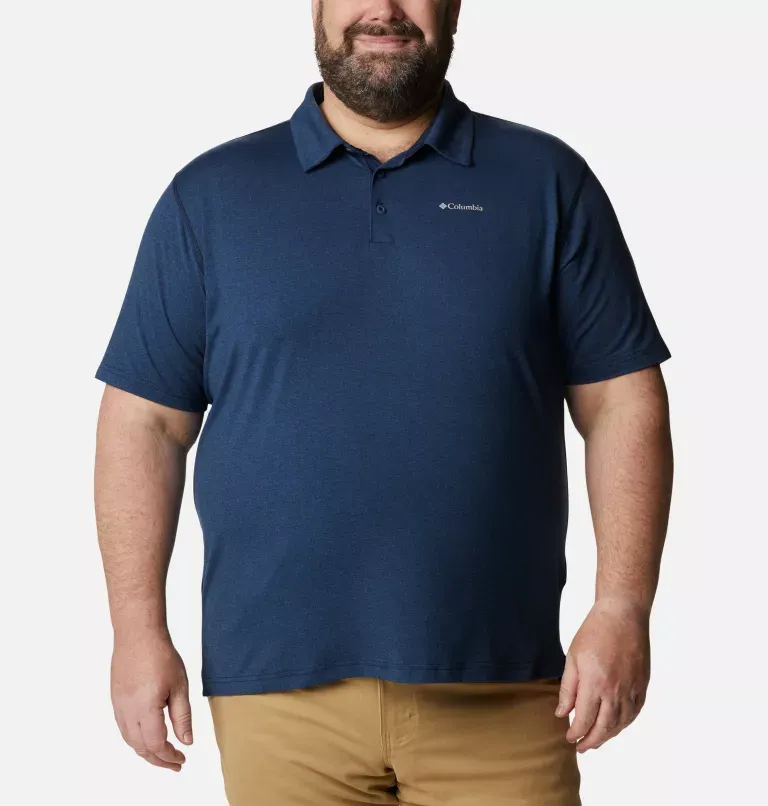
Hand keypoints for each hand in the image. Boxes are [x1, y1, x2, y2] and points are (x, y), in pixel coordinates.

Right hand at [111, 631, 192, 770]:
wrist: (138, 635)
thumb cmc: (161, 656)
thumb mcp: (180, 686)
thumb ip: (182, 716)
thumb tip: (186, 741)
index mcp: (146, 709)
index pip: (156, 745)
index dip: (169, 757)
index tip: (181, 760)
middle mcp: (128, 712)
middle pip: (140, 748)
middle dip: (158, 759)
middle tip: (174, 763)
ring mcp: (119, 706)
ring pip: (129, 740)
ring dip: (145, 751)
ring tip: (163, 754)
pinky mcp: (116, 699)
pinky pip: (123, 728)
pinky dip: (135, 739)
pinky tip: (147, 736)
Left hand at [555, 598, 649, 752]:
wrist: (623, 615)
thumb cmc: (594, 632)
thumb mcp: (572, 658)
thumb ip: (568, 688)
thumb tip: (562, 713)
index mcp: (594, 683)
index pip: (584, 719)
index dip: (576, 733)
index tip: (569, 738)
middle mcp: (615, 691)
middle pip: (603, 728)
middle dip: (591, 741)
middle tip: (581, 747)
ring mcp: (631, 689)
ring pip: (620, 724)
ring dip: (608, 735)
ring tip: (596, 739)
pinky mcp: (642, 685)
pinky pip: (634, 713)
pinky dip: (624, 724)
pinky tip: (615, 725)